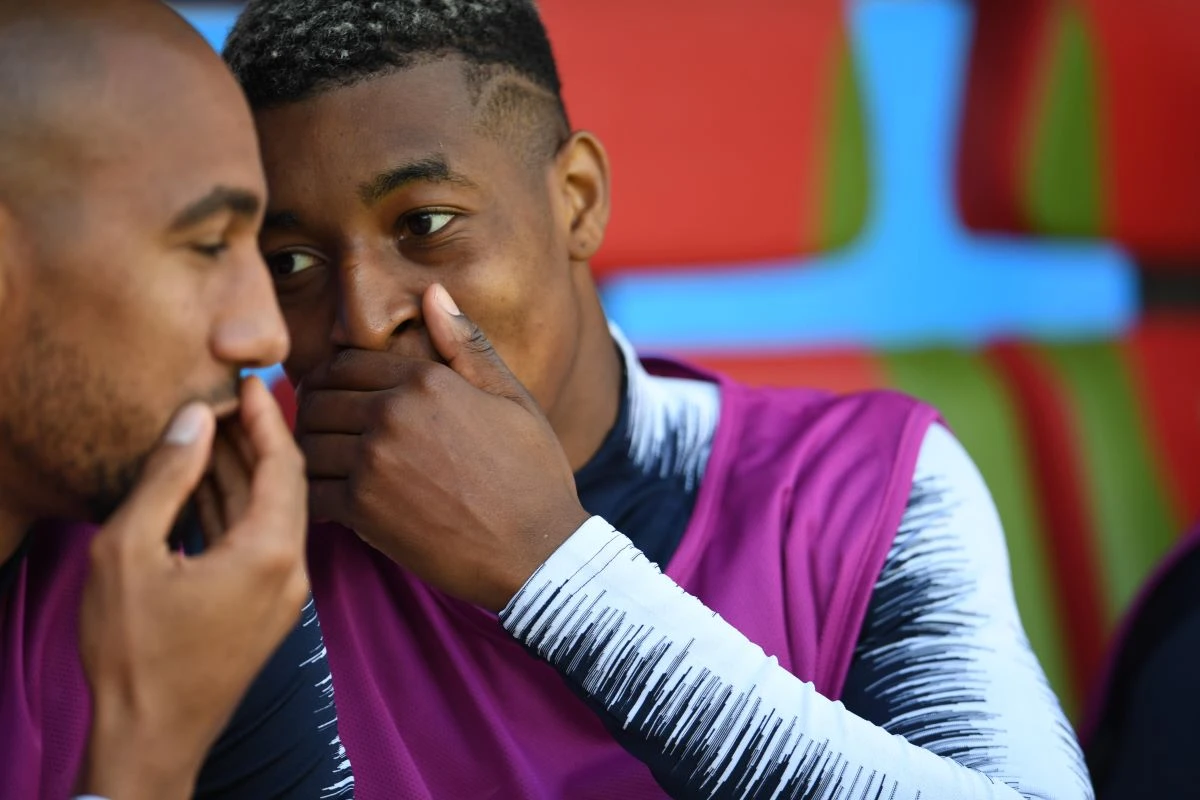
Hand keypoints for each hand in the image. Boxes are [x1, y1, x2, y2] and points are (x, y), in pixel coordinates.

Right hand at [77, 376, 308, 799]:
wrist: (150, 740)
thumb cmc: (133, 653)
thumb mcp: (129, 551)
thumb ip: (167, 478)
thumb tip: (194, 419)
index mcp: (270, 552)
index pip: (283, 463)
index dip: (268, 417)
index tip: (249, 383)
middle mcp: (292, 569)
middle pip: (286, 485)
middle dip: (258, 440)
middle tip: (229, 401)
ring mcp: (285, 593)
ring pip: (273, 513)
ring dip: (244, 474)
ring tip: (212, 433)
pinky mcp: (268, 610)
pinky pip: (262, 542)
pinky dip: (239, 509)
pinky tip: (208, 486)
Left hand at [296, 284, 589, 611]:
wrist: (538, 551)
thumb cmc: (532, 473)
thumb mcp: (512, 398)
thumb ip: (467, 345)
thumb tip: (434, 292)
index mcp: (425, 380)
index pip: (346, 363)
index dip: (334, 378)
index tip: (337, 397)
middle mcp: (392, 413)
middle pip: (317, 398)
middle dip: (315, 412)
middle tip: (326, 431)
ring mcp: (373, 462)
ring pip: (307, 442)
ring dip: (311, 452)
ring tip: (329, 464)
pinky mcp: (363, 510)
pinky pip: (311, 490)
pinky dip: (315, 495)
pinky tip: (336, 501)